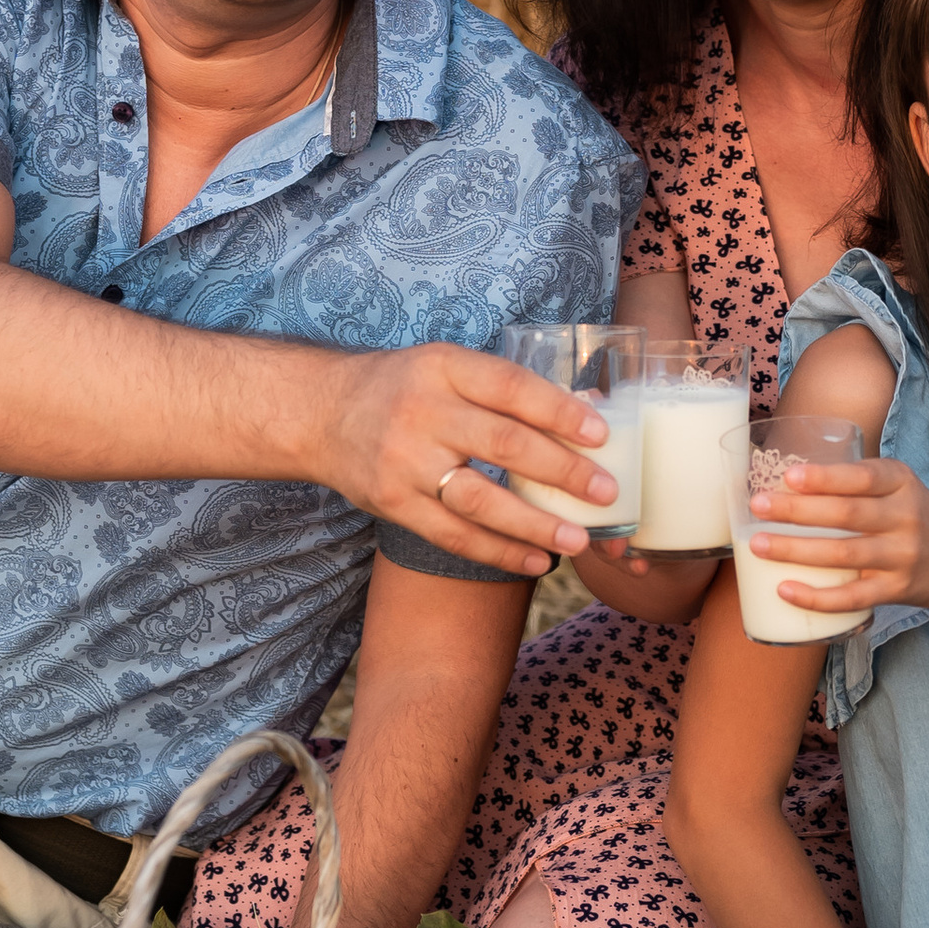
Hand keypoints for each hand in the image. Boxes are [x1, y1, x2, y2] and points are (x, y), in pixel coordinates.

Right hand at [313, 342, 620, 572]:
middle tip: (606, 493)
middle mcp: (422, 411)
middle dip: (562, 472)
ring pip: (480, 500)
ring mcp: (404, 461)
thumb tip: (589, 413)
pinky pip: (453, 535)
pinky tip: (536, 560)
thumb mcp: (447, 367)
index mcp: (443, 367)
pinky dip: (499, 552)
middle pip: (503, 445)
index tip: (601, 435)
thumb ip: (507, 390)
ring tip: (579, 541)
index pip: (511, 388)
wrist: (322, 412)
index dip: (558, 412)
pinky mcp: (392, 503)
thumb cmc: (405, 387)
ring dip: (535, 525)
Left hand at [754, 453, 928, 617]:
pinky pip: (852, 598)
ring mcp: (902, 557)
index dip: (825, 478)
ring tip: (758, 545)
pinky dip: (816, 597)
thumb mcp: (899, 486)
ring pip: (844, 555)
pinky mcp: (896, 591)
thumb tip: (784, 479)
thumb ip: (855, 481)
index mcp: (902, 483)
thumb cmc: (916, 517)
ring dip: (796, 550)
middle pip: (847, 514)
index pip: (863, 477)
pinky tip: (785, 590)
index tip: (788, 475)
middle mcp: (905, 518)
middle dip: (797, 510)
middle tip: (757, 506)